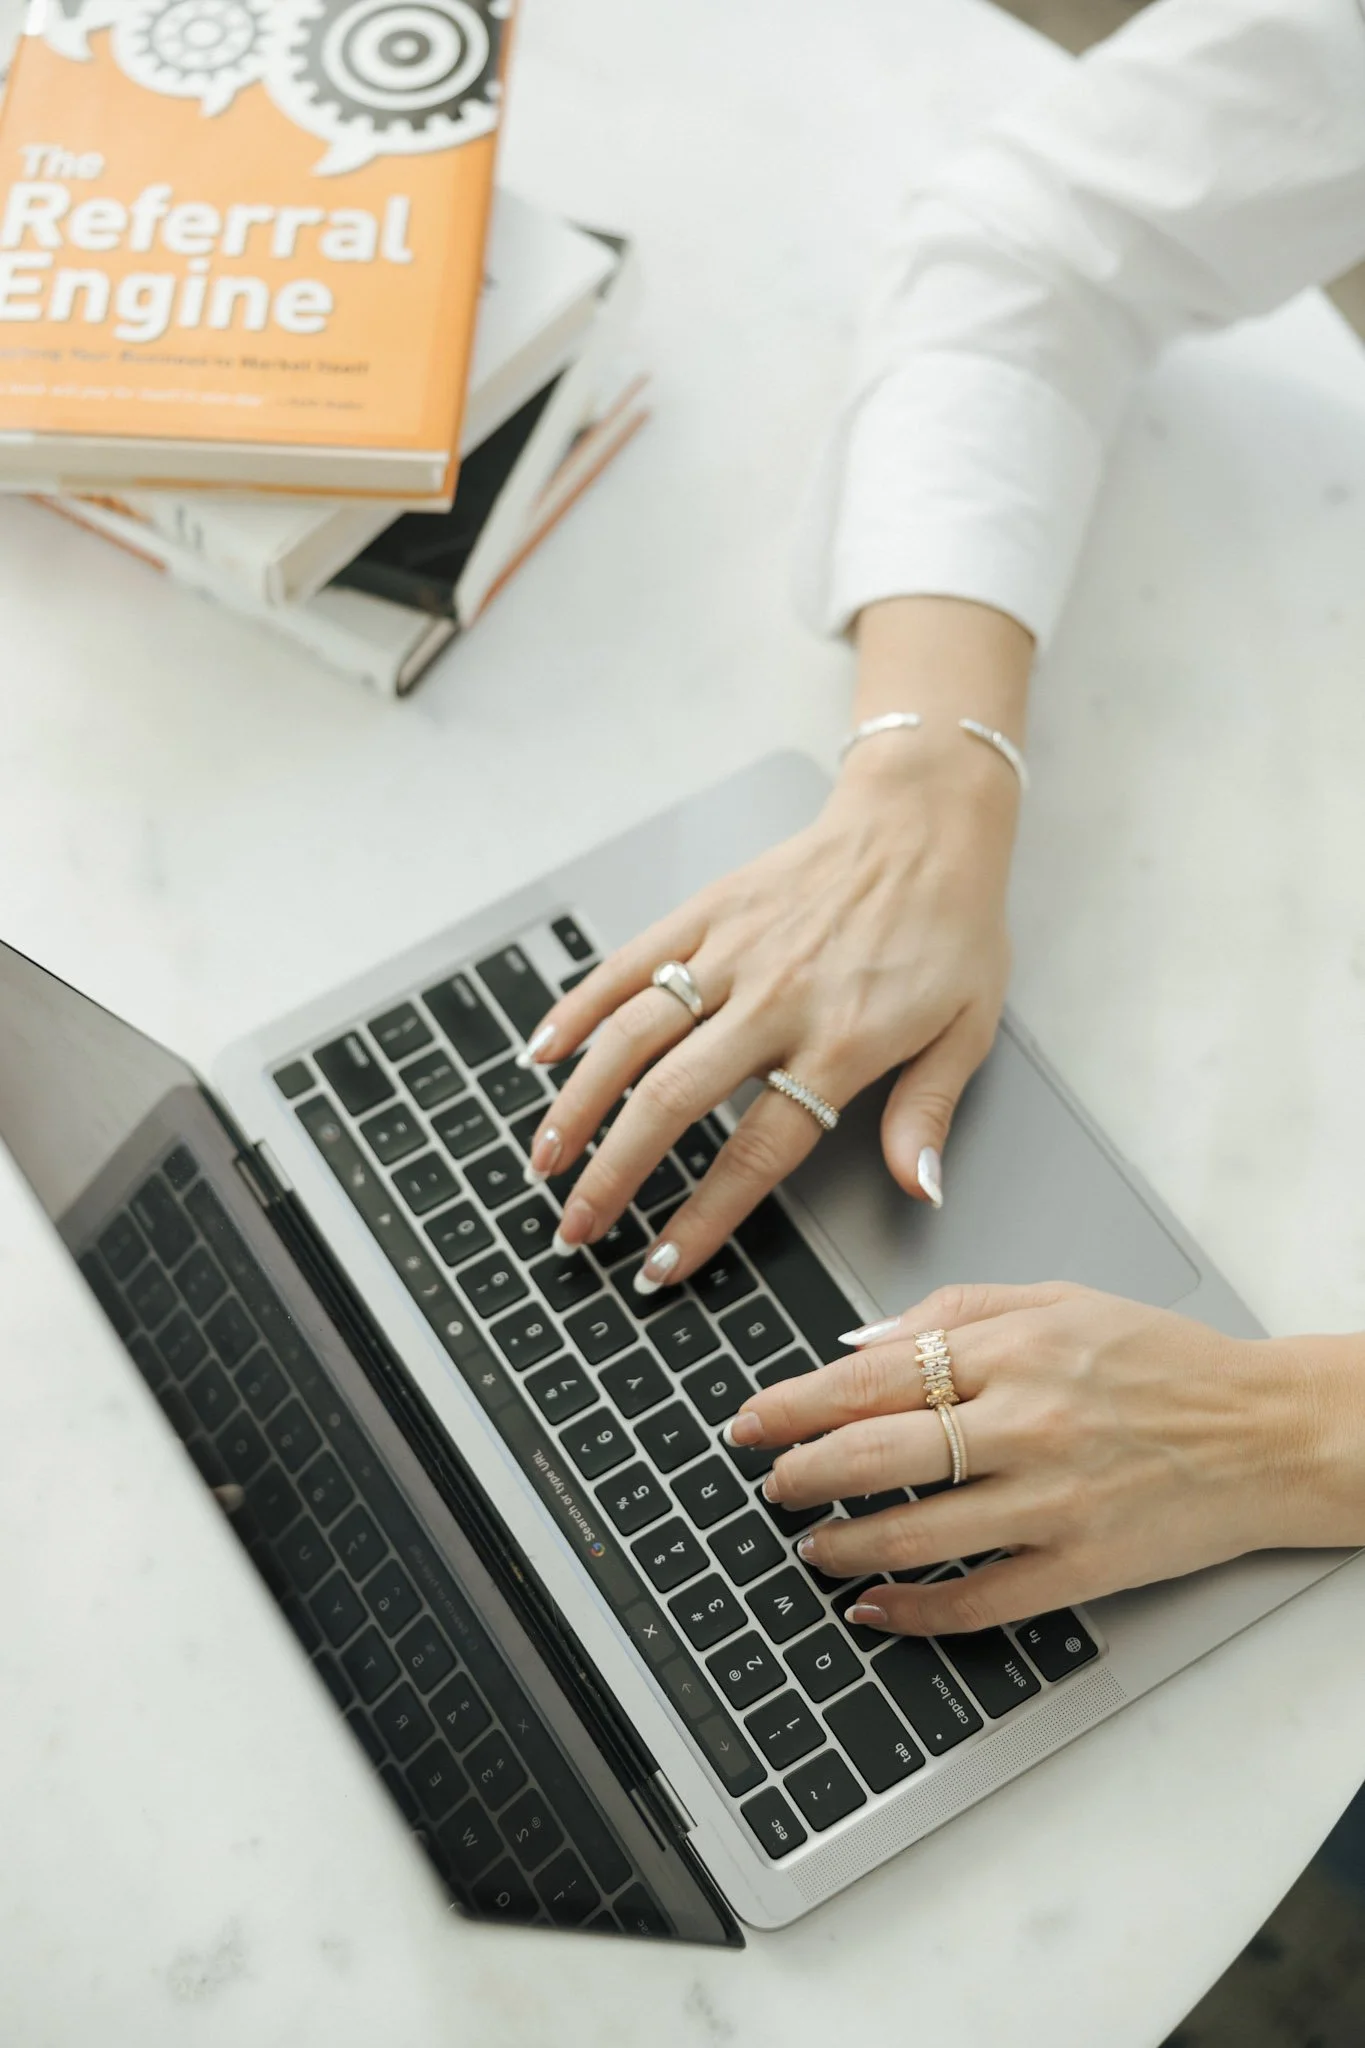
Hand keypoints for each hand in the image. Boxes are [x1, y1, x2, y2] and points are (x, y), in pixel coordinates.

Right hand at [521, 733, 1016, 1285]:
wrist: (924, 823)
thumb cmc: (950, 928)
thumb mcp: (968, 1030)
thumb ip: (928, 1113)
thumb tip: (918, 1190)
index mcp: (840, 1042)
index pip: (757, 1149)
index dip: (704, 1215)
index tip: (662, 1265)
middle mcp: (774, 1000)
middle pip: (673, 1100)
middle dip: (614, 1174)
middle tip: (577, 1228)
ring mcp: (732, 952)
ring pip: (633, 1036)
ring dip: (579, 1103)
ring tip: (544, 1160)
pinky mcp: (706, 912)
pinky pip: (629, 964)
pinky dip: (578, 1008)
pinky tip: (542, 1053)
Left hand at [730, 1281, 1364, 1635]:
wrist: (1268, 1430)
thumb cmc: (1164, 1362)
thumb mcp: (1059, 1298)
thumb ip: (953, 1309)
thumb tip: (857, 1340)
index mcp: (1015, 1349)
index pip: (873, 1375)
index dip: (796, 1401)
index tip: (752, 1418)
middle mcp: (1028, 1421)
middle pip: (879, 1451)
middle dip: (801, 1470)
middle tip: (766, 1482)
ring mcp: (1055, 1500)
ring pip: (916, 1530)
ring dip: (844, 1542)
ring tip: (807, 1545)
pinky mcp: (1083, 1566)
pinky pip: (980, 1600)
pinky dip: (916, 1610)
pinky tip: (875, 1607)